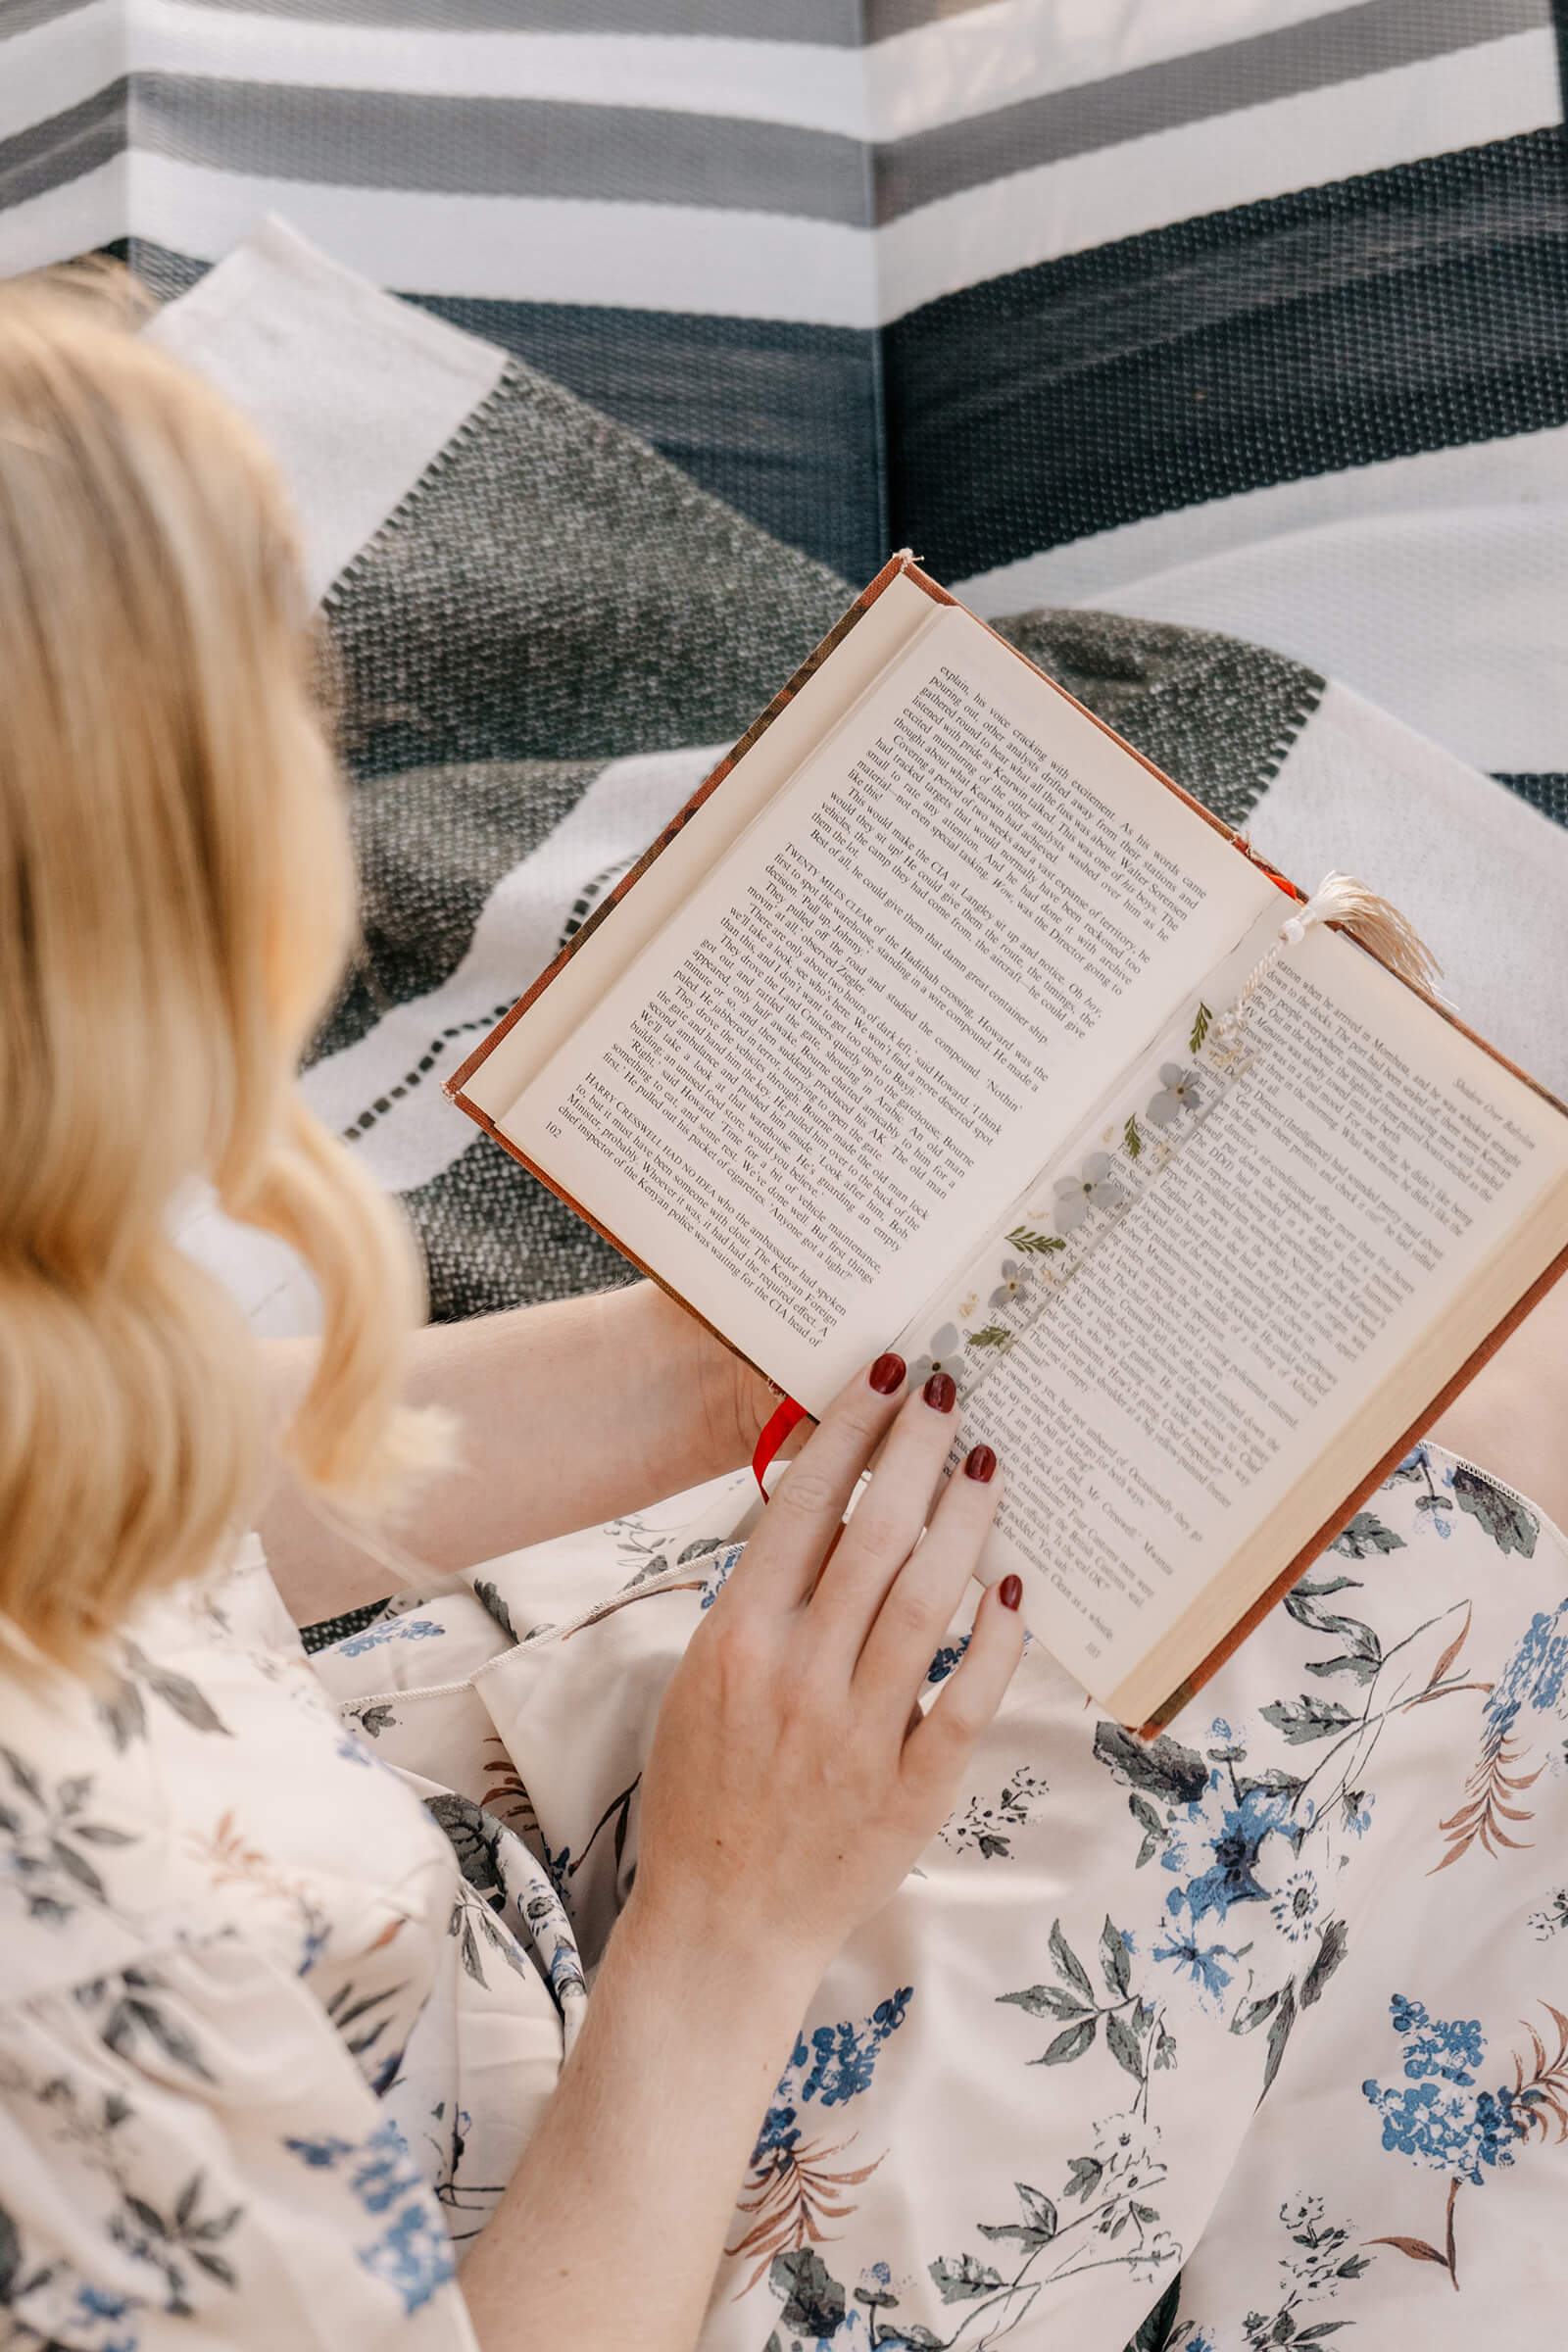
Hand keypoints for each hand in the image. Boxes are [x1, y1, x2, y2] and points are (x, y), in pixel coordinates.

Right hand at [622, 1353, 1027, 1989]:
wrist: (721, 1926)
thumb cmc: (703, 1791)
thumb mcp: (700, 1678)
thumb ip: (759, 1598)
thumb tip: (820, 1501)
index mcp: (736, 1641)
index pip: (802, 1507)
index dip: (850, 1431)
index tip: (884, 1375)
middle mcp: (798, 1678)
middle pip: (874, 1536)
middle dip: (916, 1449)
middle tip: (950, 1391)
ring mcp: (858, 1736)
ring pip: (928, 1602)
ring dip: (965, 1519)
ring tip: (986, 1461)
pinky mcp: (911, 1791)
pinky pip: (967, 1699)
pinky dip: (995, 1637)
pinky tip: (1014, 1580)